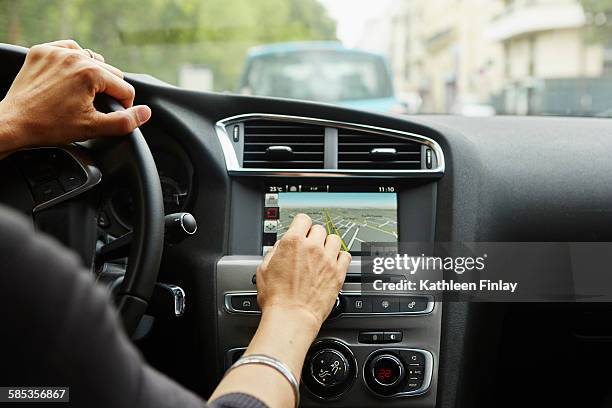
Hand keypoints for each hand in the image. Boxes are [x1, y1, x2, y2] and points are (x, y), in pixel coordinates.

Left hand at [0, 40, 150, 155]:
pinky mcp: (42, 52)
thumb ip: (125, 121)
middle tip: (95, 108)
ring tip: (83, 94)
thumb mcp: (93, 128)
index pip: (124, 88)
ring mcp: (56, 52)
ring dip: (93, 75)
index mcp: (90, 74)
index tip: (111, 115)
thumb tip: (146, 113)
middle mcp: (75, 57)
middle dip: (108, 91)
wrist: (14, 123)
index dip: (123, 105)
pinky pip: (69, 50)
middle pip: (110, 72)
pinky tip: (70, 78)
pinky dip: (74, 62)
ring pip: (92, 60)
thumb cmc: (50, 126)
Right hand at [256, 213, 351, 328]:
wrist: (292, 316)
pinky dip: (341, 257)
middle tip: (309, 247)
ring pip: (335, 239)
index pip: (303, 219)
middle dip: (313, 236)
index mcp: (293, 242)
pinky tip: (333, 263)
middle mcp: (312, 247)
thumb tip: (280, 247)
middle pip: (319, 228)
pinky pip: (346, 255)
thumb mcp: (263, 269)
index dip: (301, 225)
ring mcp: (327, 259)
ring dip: (328, 244)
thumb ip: (274, 252)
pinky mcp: (338, 273)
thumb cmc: (277, 298)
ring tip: (323, 253)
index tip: (301, 230)